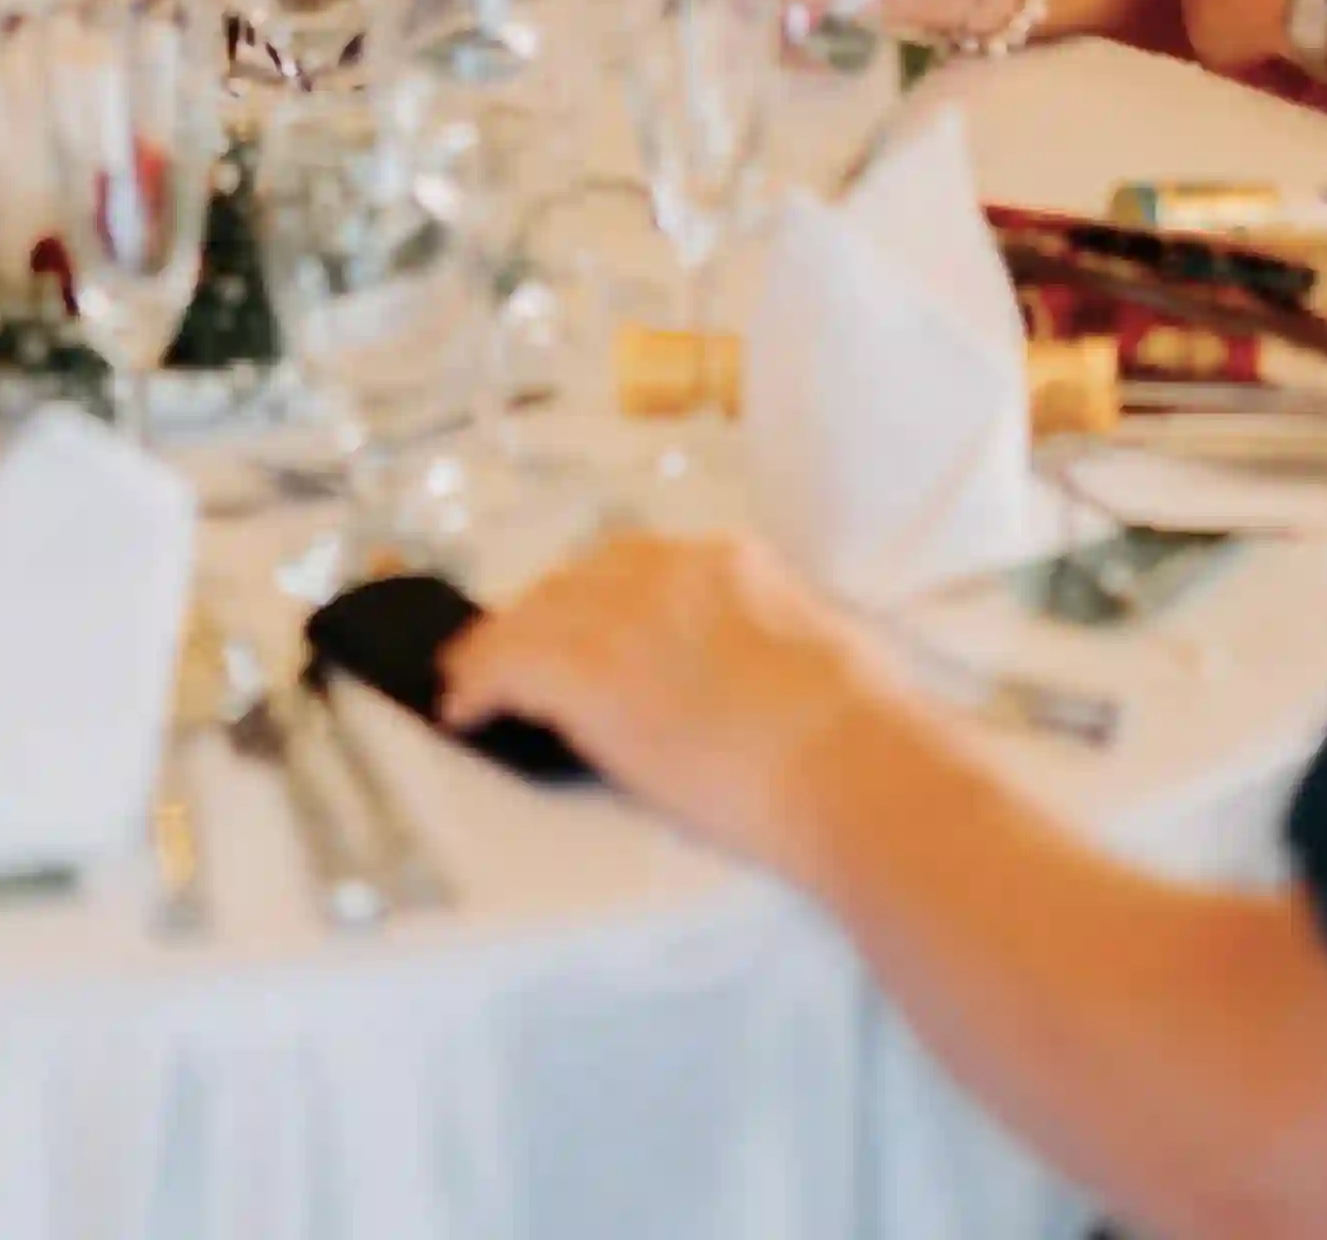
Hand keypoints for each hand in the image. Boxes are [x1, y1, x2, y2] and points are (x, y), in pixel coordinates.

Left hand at [446, 530, 940, 884]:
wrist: (850, 763)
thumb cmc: (862, 732)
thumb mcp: (820, 651)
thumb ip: (771, 640)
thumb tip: (759, 673)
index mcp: (727, 562)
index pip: (632, 563)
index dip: (592, 595)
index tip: (578, 621)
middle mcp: (667, 574)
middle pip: (573, 581)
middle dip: (538, 616)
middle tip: (511, 650)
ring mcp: (624, 622)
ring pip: (530, 619)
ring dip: (495, 650)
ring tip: (467, 680)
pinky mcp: (590, 678)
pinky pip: (509, 668)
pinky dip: (478, 688)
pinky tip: (464, 712)